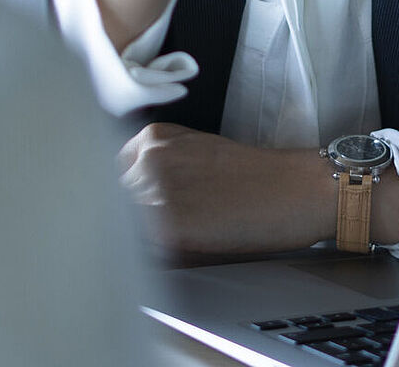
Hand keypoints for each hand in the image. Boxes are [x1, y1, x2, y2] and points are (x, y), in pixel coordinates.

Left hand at [118, 123, 336, 254]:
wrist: (292, 190)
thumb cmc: (252, 178)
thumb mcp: (194, 154)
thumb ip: (154, 170)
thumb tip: (119, 208)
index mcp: (153, 138)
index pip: (107, 176)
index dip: (117, 202)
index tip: (126, 218)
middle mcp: (146, 160)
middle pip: (106, 201)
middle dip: (119, 223)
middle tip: (148, 238)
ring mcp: (153, 191)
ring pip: (116, 228)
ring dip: (130, 243)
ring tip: (167, 248)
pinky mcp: (165, 228)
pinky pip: (136, 252)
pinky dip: (146, 260)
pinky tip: (175, 256)